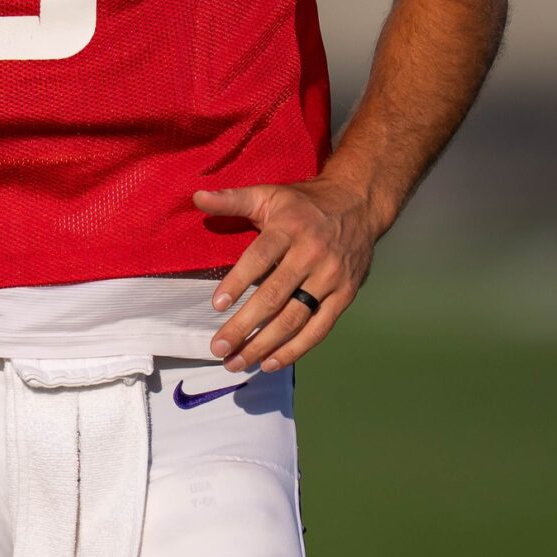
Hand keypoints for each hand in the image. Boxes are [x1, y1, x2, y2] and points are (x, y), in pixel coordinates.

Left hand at [196, 177, 384, 371]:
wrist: (358, 204)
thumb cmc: (303, 203)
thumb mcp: (268, 194)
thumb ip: (232, 199)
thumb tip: (197, 197)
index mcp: (289, 229)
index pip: (260, 258)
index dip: (238, 282)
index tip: (217, 306)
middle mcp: (311, 255)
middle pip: (274, 296)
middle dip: (244, 325)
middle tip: (219, 347)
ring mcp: (331, 278)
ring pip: (294, 318)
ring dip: (264, 344)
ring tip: (237, 362)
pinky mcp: (345, 296)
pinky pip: (319, 328)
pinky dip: (295, 349)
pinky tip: (270, 362)